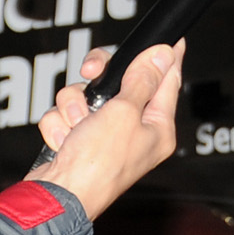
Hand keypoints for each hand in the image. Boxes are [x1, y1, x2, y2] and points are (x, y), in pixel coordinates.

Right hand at [25, 40, 184, 221]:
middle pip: (120, 83)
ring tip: (76, 127)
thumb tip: (162, 56)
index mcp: (156, 127)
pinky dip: (60, 125)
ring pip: (85, 97)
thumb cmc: (97, 164)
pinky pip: (66, 115)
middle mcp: (132, 131)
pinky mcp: (77, 141)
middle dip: (98, 82)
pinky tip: (64, 141)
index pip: (167, 83)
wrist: (59, 194)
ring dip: (73, 107)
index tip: (174, 40)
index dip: (167, 58)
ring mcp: (104, 137)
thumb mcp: (124, 112)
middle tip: (92, 72)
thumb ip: (141, 80)